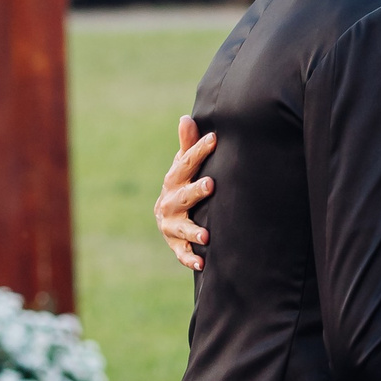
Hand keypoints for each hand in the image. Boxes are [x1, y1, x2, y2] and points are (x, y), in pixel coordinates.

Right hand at [157, 115, 217, 270]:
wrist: (167, 218)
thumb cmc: (181, 186)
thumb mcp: (182, 168)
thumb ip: (187, 146)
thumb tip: (186, 117)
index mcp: (173, 180)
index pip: (185, 163)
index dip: (198, 151)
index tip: (214, 139)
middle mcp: (169, 202)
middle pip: (182, 196)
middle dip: (195, 191)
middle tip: (211, 185)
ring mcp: (170, 224)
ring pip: (181, 228)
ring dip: (192, 231)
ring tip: (206, 237)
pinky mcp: (175, 244)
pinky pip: (181, 253)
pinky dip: (189, 259)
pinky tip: (202, 263)